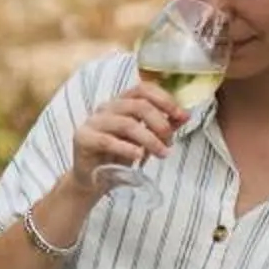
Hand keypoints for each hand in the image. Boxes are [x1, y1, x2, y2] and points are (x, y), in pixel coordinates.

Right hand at [70, 81, 184, 194]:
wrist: (92, 179)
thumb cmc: (118, 156)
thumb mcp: (144, 140)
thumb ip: (162, 126)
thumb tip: (184, 116)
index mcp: (121, 103)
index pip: (143, 89)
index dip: (164, 99)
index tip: (181, 116)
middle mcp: (106, 108)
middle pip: (138, 105)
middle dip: (160, 123)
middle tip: (170, 141)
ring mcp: (93, 122)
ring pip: (126, 123)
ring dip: (150, 139)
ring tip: (162, 153)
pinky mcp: (83, 139)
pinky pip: (107, 141)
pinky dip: (127, 148)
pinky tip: (139, 156)